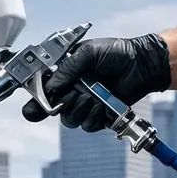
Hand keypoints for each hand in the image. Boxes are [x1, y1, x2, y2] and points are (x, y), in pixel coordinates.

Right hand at [22, 34, 172, 130]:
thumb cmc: (116, 53)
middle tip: (71, 95)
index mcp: (62, 75)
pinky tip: (101, 105)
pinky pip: (87, 125)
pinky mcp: (97, 116)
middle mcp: (69, 91)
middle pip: (49, 110)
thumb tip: (51, 86)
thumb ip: (67, 68)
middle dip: (58, 106)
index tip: (38, 102)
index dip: (35, 100)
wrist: (141, 65)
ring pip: (69, 119)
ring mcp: (83, 105)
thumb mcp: (89, 52)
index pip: (39, 92)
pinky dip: (93, 116)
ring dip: (78, 110)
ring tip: (91, 97)